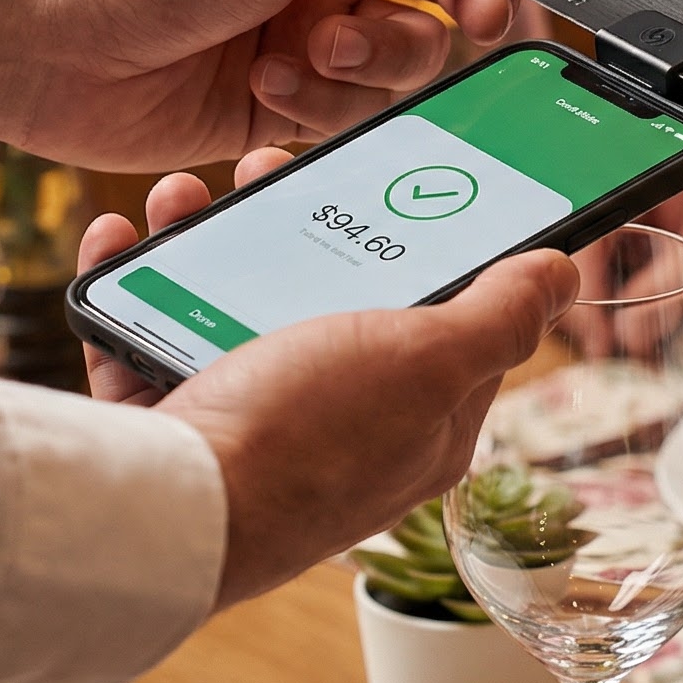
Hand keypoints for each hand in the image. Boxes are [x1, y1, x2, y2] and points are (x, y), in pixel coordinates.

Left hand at [0, 0, 550, 171]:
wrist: (43, 43)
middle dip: (450, 6)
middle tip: (463, 23)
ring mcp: (311, 15)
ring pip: (409, 51)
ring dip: (369, 60)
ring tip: (304, 52)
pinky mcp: (289, 89)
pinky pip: (355, 105)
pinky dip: (319, 102)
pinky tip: (262, 86)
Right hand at [77, 153, 578, 607]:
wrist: (169, 516)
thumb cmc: (306, 437)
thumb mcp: (427, 358)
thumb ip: (498, 315)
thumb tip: (561, 273)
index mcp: (420, 423)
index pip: (451, 323)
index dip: (432, 248)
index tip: (399, 182)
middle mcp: (340, 431)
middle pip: (334, 304)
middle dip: (306, 227)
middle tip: (276, 166)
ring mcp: (254, 431)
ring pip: (236, 312)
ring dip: (211, 241)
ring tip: (187, 193)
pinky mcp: (179, 430)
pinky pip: (151, 343)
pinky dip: (133, 288)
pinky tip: (121, 240)